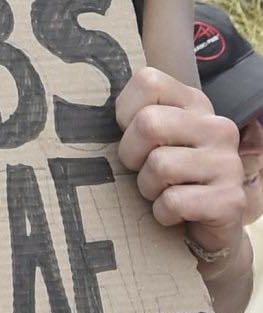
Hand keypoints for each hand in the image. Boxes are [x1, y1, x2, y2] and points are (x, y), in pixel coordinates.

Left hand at [116, 67, 246, 258]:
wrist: (205, 230)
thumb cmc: (166, 179)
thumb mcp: (150, 141)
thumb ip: (130, 118)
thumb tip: (83, 109)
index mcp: (194, 104)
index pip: (148, 82)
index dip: (125, 114)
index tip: (133, 137)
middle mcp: (216, 127)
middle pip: (149, 123)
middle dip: (132, 155)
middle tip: (143, 170)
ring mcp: (228, 162)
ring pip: (159, 165)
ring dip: (148, 188)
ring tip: (161, 192)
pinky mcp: (230, 199)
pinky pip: (173, 202)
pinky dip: (162, 213)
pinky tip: (174, 213)